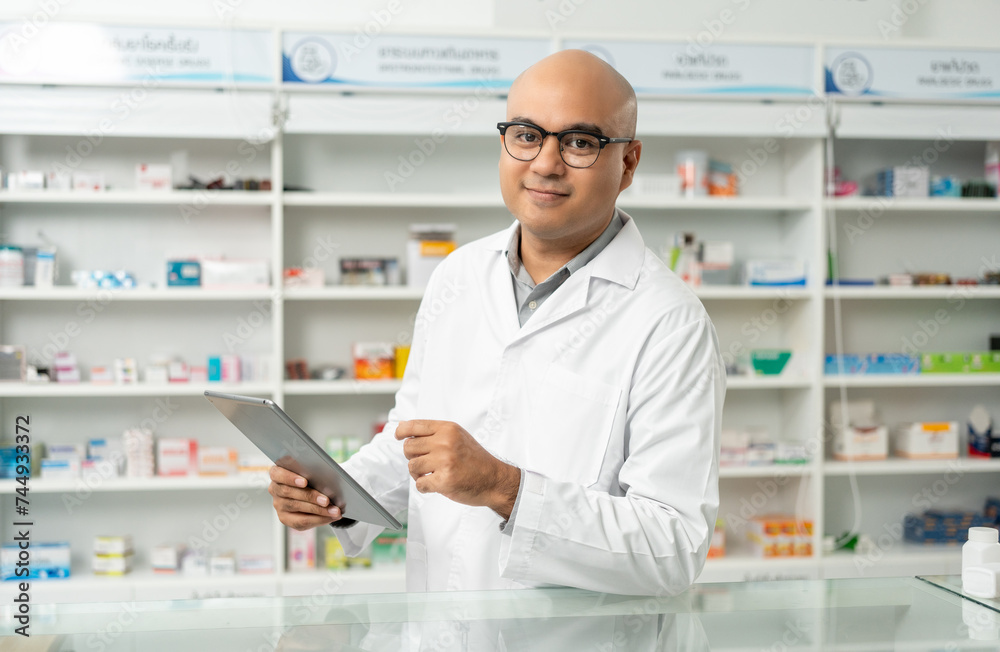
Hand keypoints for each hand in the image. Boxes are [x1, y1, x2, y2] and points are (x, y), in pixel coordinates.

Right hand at [268, 465, 344, 530]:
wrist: (312, 492)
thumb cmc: (311, 477)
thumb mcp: (312, 471)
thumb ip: (314, 471)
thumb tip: (328, 477)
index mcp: (277, 474)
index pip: (278, 474)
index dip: (290, 478)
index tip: (305, 482)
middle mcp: (275, 489)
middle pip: (289, 493)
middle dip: (310, 497)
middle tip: (327, 500)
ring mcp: (279, 505)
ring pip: (297, 508)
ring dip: (318, 510)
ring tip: (334, 511)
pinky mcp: (285, 519)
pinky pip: (301, 521)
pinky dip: (319, 519)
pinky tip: (331, 517)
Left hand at [395, 420, 519, 518]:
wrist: (494, 480)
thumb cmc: (475, 460)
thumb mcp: (458, 437)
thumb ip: (435, 433)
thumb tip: (404, 430)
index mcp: (448, 429)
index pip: (414, 426)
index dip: (402, 432)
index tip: (399, 436)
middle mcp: (445, 442)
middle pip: (409, 447)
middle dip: (413, 456)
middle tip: (425, 462)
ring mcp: (444, 461)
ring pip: (412, 466)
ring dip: (418, 473)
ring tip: (430, 474)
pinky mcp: (444, 481)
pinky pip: (420, 484)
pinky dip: (424, 487)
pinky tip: (435, 484)